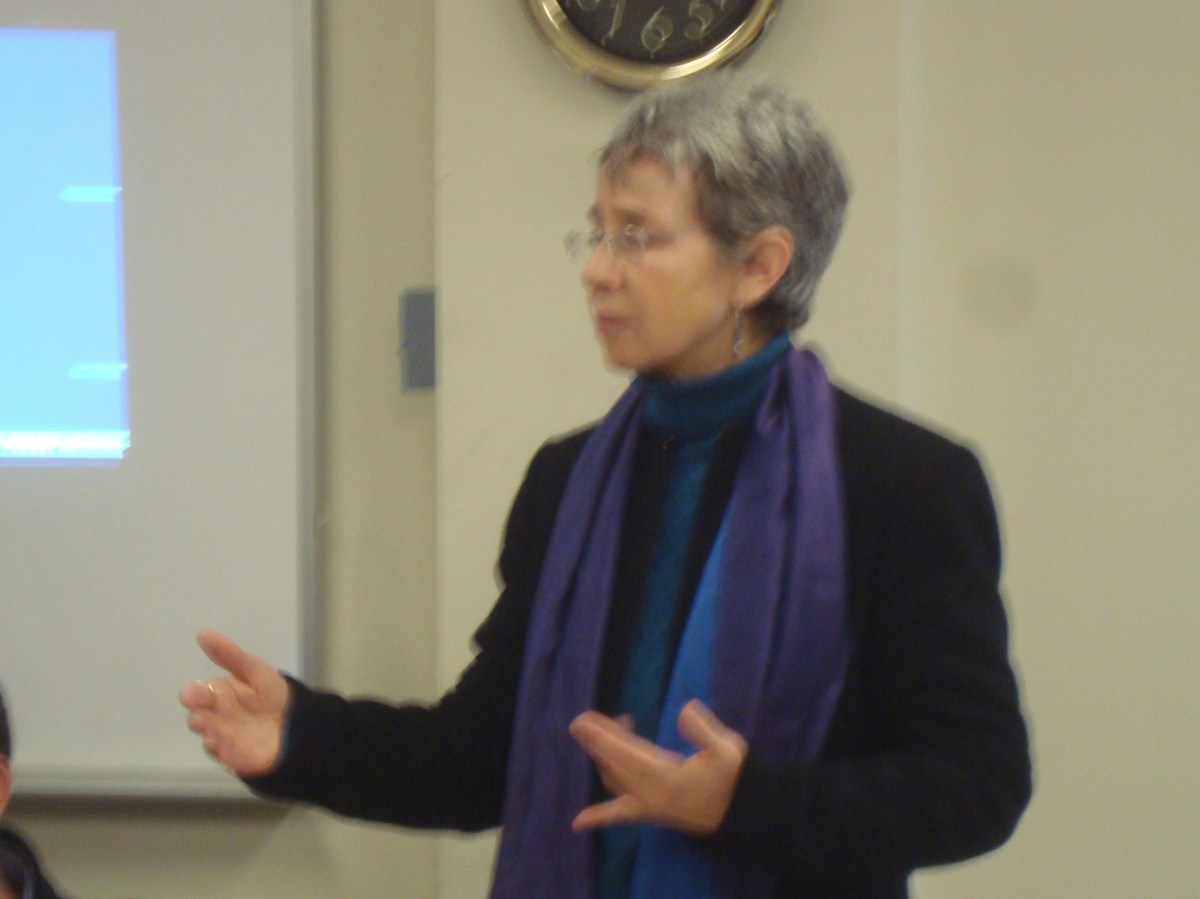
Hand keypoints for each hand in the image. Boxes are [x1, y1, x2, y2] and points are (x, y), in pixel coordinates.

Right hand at [179, 630, 290, 776]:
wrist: (296, 720)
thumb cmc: (271, 693)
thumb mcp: (254, 669)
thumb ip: (229, 655)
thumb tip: (203, 634)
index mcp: (218, 694)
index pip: (198, 694)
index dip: (194, 694)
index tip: (191, 695)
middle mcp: (215, 716)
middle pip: (198, 719)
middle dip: (198, 718)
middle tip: (204, 716)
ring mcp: (223, 738)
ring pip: (208, 738)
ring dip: (210, 736)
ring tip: (218, 732)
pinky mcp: (233, 757)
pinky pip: (223, 757)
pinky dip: (224, 754)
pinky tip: (229, 749)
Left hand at [568, 699, 747, 835]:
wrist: (737, 815)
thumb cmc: (732, 780)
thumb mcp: (728, 751)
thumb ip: (705, 729)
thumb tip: (684, 710)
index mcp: (669, 777)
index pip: (628, 754)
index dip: (605, 737)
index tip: (584, 722)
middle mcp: (652, 794)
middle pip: (615, 766)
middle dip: (596, 743)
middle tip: (581, 721)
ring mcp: (648, 806)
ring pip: (615, 781)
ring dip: (602, 758)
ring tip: (601, 731)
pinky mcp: (649, 813)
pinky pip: (619, 814)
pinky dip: (599, 816)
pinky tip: (576, 822)